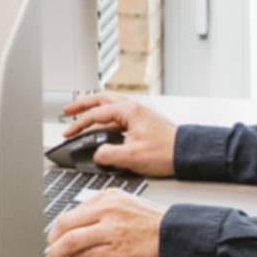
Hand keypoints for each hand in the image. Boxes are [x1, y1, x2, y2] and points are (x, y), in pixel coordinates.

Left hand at [45, 190, 163, 256]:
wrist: (178, 235)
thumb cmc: (155, 223)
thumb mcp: (127, 204)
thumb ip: (103, 210)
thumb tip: (78, 225)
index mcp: (109, 197)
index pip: (72, 211)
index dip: (57, 227)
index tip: (53, 236)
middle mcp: (108, 211)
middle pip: (65, 224)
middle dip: (52, 240)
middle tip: (48, 249)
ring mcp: (112, 231)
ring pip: (71, 241)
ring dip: (57, 253)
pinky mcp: (118, 251)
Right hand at [56, 92, 178, 176]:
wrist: (188, 153)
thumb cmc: (167, 152)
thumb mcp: (132, 157)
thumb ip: (108, 154)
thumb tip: (97, 154)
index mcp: (129, 111)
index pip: (96, 114)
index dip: (79, 124)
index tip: (68, 132)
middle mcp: (133, 108)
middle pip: (101, 100)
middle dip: (82, 105)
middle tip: (68, 111)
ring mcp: (138, 114)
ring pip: (110, 105)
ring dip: (94, 109)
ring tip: (82, 115)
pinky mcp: (143, 122)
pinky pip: (118, 115)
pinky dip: (106, 118)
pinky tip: (103, 127)